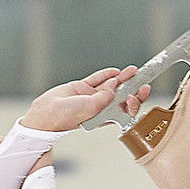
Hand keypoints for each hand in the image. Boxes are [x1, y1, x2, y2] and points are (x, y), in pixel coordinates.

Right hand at [20, 66, 150, 132]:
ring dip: (121, 79)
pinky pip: (97, 79)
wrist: (47, 112)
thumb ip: (103, 98)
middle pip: (119, 97)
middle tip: (142, 82)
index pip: (122, 111)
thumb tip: (113, 87)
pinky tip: (115, 71)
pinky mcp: (82, 88)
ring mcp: (91, 97)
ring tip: (132, 70)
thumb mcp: (90, 109)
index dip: (132, 103)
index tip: (138, 94)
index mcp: (103, 117)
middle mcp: (99, 107)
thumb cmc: (65, 118)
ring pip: (110, 86)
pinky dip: (106, 74)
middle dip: (131, 89)